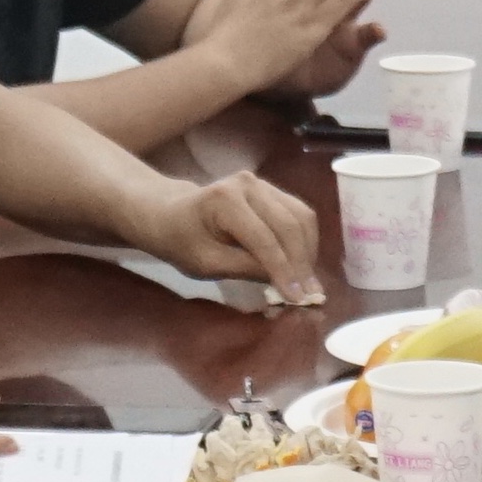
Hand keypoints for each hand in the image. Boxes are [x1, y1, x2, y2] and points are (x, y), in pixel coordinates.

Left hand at [158, 167, 324, 305]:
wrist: (171, 214)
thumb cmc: (182, 241)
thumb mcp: (205, 263)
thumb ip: (244, 268)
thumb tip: (286, 281)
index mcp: (225, 200)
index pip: (263, 238)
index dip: (283, 269)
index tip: (296, 298)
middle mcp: (248, 184)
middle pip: (288, 225)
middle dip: (302, 262)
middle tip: (310, 293)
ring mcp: (262, 183)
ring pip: (301, 217)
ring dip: (309, 250)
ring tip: (309, 280)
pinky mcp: (271, 190)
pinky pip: (298, 213)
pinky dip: (305, 239)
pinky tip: (303, 262)